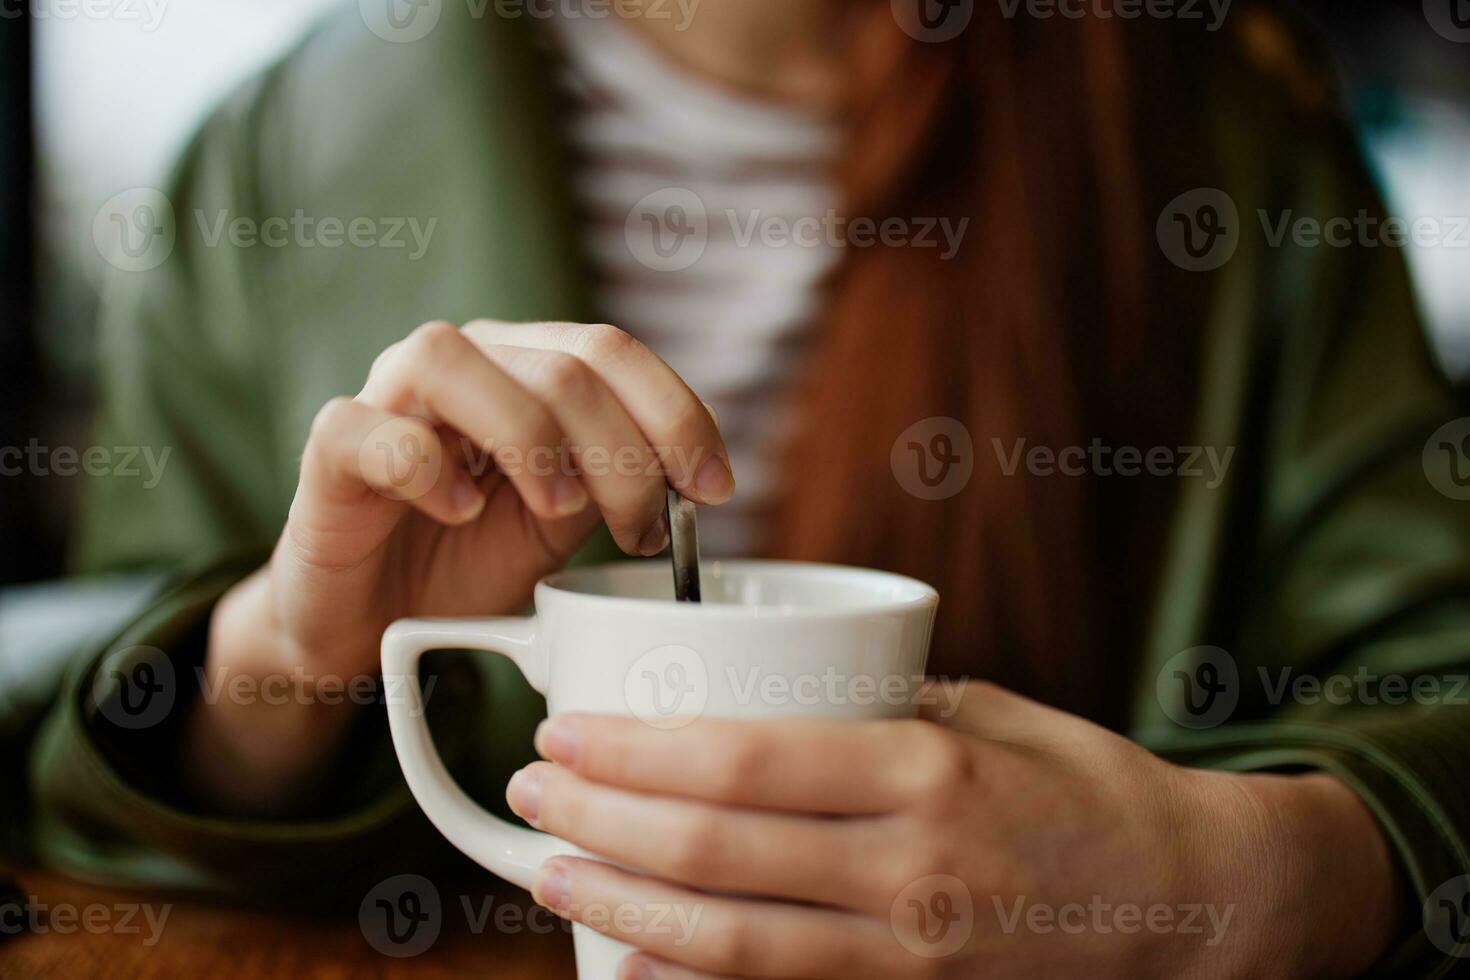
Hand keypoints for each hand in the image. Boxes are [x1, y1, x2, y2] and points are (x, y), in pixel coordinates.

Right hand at [191, 320, 731, 807]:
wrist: (371, 623)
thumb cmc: (467, 561)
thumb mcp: (561, 525)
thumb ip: (611, 484)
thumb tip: (688, 479)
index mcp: (521, 367)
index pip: (609, 349)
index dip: (675, 412)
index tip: (714, 487)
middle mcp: (459, 363)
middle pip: (556, 362)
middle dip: (622, 450)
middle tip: (639, 529)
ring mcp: (386, 397)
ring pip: (452, 359)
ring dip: (529, 437)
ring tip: (558, 509)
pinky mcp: (330, 450)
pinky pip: (368, 429)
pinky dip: (424, 466)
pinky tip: (460, 511)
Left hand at [506, 682, 1399, 979]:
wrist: (1191, 903)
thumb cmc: (1085, 787)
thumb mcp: (990, 712)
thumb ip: (880, 706)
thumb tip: (772, 693)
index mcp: (924, 770)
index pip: (746, 761)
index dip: (636, 751)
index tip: (567, 731)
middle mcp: (908, 868)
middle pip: (716, 850)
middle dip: (602, 819)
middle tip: (532, 790)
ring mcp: (910, 954)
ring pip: (733, 944)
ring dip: (625, 906)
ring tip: (551, 870)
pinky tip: (628, 964)